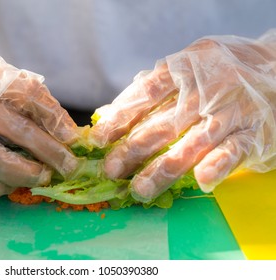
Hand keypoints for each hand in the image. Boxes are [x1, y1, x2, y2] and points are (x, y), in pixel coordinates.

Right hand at [0, 29, 81, 197]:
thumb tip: (58, 122)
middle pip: (18, 130)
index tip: (72, 137)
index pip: (30, 96)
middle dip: (50, 153)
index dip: (56, 118)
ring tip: (42, 179)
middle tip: (68, 166)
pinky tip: (10, 186)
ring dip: (24, 174)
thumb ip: (21, 90)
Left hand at [90, 31, 275, 201]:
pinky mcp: (254, 132)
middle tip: (111, 170)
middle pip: (163, 122)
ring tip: (140, 188)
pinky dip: (217, 165)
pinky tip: (201, 181)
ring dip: (163, 168)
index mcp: (186, 67)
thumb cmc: (219, 72)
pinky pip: (233, 151)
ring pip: (192, 143)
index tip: (98, 140)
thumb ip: (150, 90)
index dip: (119, 118)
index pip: (145, 94)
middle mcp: (208, 87)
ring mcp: (232, 110)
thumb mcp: (185, 69)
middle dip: (133, 149)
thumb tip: (108, 112)